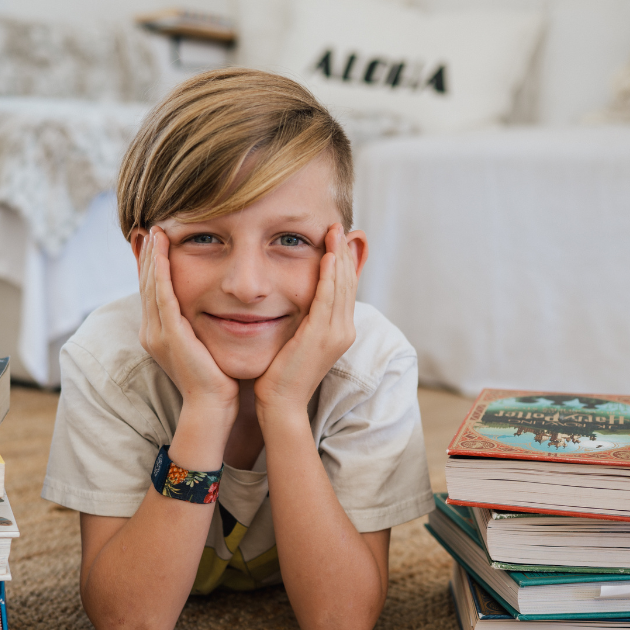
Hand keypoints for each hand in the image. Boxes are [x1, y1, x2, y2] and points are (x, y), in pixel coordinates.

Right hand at [138, 227, 239, 416]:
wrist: (211, 407)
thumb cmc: (214, 380)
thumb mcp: (202, 346)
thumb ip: (198, 327)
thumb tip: (210, 309)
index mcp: (157, 334)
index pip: (151, 292)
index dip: (151, 265)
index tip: (156, 241)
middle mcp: (151, 331)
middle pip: (145, 284)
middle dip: (147, 255)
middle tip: (150, 226)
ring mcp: (157, 332)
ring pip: (150, 284)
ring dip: (151, 255)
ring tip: (155, 230)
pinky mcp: (170, 333)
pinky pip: (162, 294)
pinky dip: (160, 270)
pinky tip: (162, 250)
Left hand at [254, 223, 358, 422]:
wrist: (281, 405)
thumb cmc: (281, 375)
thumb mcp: (297, 341)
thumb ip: (302, 319)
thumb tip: (296, 300)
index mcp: (339, 331)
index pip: (345, 289)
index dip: (344, 262)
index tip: (338, 238)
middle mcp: (343, 330)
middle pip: (348, 283)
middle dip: (345, 252)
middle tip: (340, 224)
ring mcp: (336, 334)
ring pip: (341, 286)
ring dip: (339, 255)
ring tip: (335, 230)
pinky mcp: (321, 335)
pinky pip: (327, 297)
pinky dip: (329, 275)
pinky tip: (327, 255)